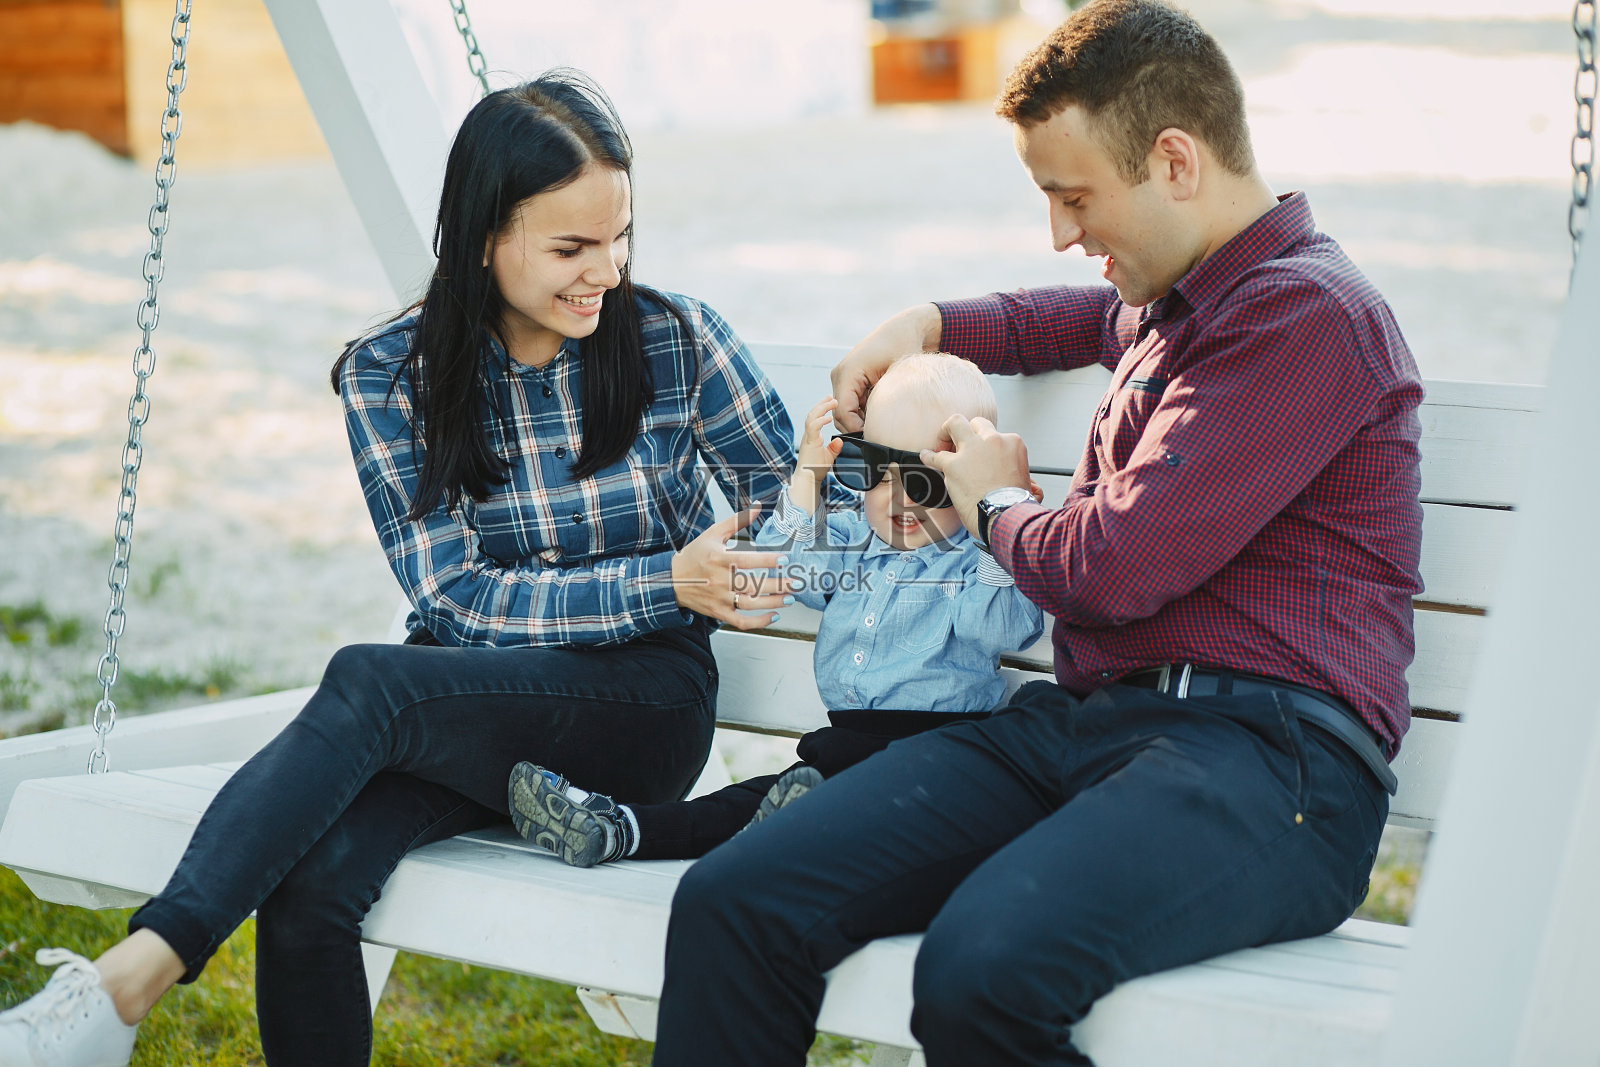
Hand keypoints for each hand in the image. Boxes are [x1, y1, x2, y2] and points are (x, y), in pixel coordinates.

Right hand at [670, 506, 794, 629]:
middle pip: (753, 585)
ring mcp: (719, 599)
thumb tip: (756, 507)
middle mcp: (720, 580)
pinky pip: (741, 621)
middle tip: (797, 583)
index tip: (785, 559)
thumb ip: (736, 521)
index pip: (747, 560)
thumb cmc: (694, 555)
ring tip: (790, 598)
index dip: (767, 560)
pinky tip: (774, 616)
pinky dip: (758, 622)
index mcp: (719, 559)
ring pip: (750, 604)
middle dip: (778, 585)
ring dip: (772, 603)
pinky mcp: (719, 613)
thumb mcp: (712, 534)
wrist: (671, 580)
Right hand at [789, 396, 843, 511]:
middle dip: (822, 403)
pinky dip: (821, 420)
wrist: (808, 479)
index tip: (830, 400)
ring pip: (811, 417)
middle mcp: (808, 434)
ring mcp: (808, 438)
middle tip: (831, 396)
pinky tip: (828, 417)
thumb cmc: (816, 469)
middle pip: (813, 413)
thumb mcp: (829, 456)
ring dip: (822, 408)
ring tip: (832, 402)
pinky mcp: (809, 442)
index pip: (815, 417)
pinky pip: (813, 427)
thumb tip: (840, 440)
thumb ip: (834, 448)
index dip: (822, 408)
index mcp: (812, 436)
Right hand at [830, 303, 941, 432]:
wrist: (903, 330)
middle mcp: (840, 375)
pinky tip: (878, 411)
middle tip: (880, 433)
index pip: (843, 412)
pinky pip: (849, 403)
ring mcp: (842, 377)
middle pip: (840, 414)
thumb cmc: (903, 349)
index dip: (857, 428)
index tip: (876, 435)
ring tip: (881, 422)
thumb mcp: (896, 377)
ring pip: (844, 411)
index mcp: (848, 373)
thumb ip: (884, 403)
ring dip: (860, 420)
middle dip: (857, 427)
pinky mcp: (848, 380)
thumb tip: (879, 429)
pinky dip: (861, 412)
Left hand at [919, 417, 1031, 536]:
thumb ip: (1029, 482)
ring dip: (948, 431)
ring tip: (943, 440)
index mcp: (1012, 443)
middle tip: (962, 442)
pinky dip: (929, 456)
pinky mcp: (953, 465)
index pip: (997, 435)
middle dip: (969, 431)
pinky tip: (926, 456)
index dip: (988, 446)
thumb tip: (1032, 488)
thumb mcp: (1030, 487)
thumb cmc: (1016, 505)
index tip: (985, 458)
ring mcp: (971, 450)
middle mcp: (992, 440)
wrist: (1005, 515)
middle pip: (977, 423)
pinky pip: (935, 455)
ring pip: (955, 424)